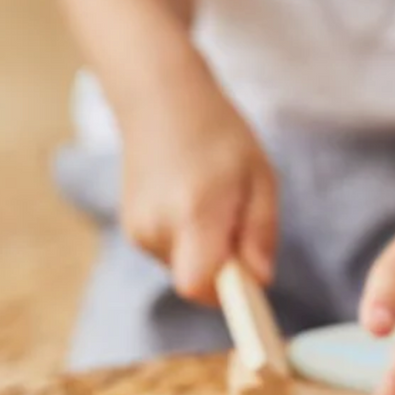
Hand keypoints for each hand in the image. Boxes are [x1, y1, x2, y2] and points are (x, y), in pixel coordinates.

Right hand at [118, 83, 276, 304]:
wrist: (160, 99)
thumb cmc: (217, 133)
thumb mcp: (259, 176)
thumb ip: (261, 232)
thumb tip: (261, 280)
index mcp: (193, 212)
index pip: (199, 285)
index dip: (228, 295)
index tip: (250, 285)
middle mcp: (157, 226)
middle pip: (199, 283)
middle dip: (225, 270)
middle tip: (238, 224)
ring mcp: (138, 230)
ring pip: (186, 270)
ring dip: (207, 253)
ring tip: (213, 205)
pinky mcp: (132, 231)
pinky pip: (172, 256)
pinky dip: (190, 242)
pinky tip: (192, 204)